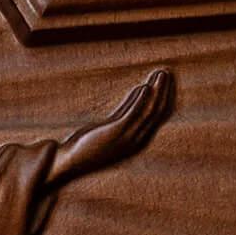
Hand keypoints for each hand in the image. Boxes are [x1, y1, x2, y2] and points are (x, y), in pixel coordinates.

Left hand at [54, 66, 173, 183]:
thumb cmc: (88, 144)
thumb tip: (140, 91)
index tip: (164, 81)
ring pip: (148, 111)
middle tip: (165, 73)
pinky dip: (140, 100)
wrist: (69, 161)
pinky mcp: (116, 133)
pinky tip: (143, 87)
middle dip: (163, 91)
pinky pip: (133, 114)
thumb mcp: (111, 125)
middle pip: (156, 112)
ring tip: (159, 74)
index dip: (163, 97)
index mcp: (137, 140)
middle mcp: (136, 140)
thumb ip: (126, 111)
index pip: (157, 116)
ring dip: (155, 91)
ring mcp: (127, 137)